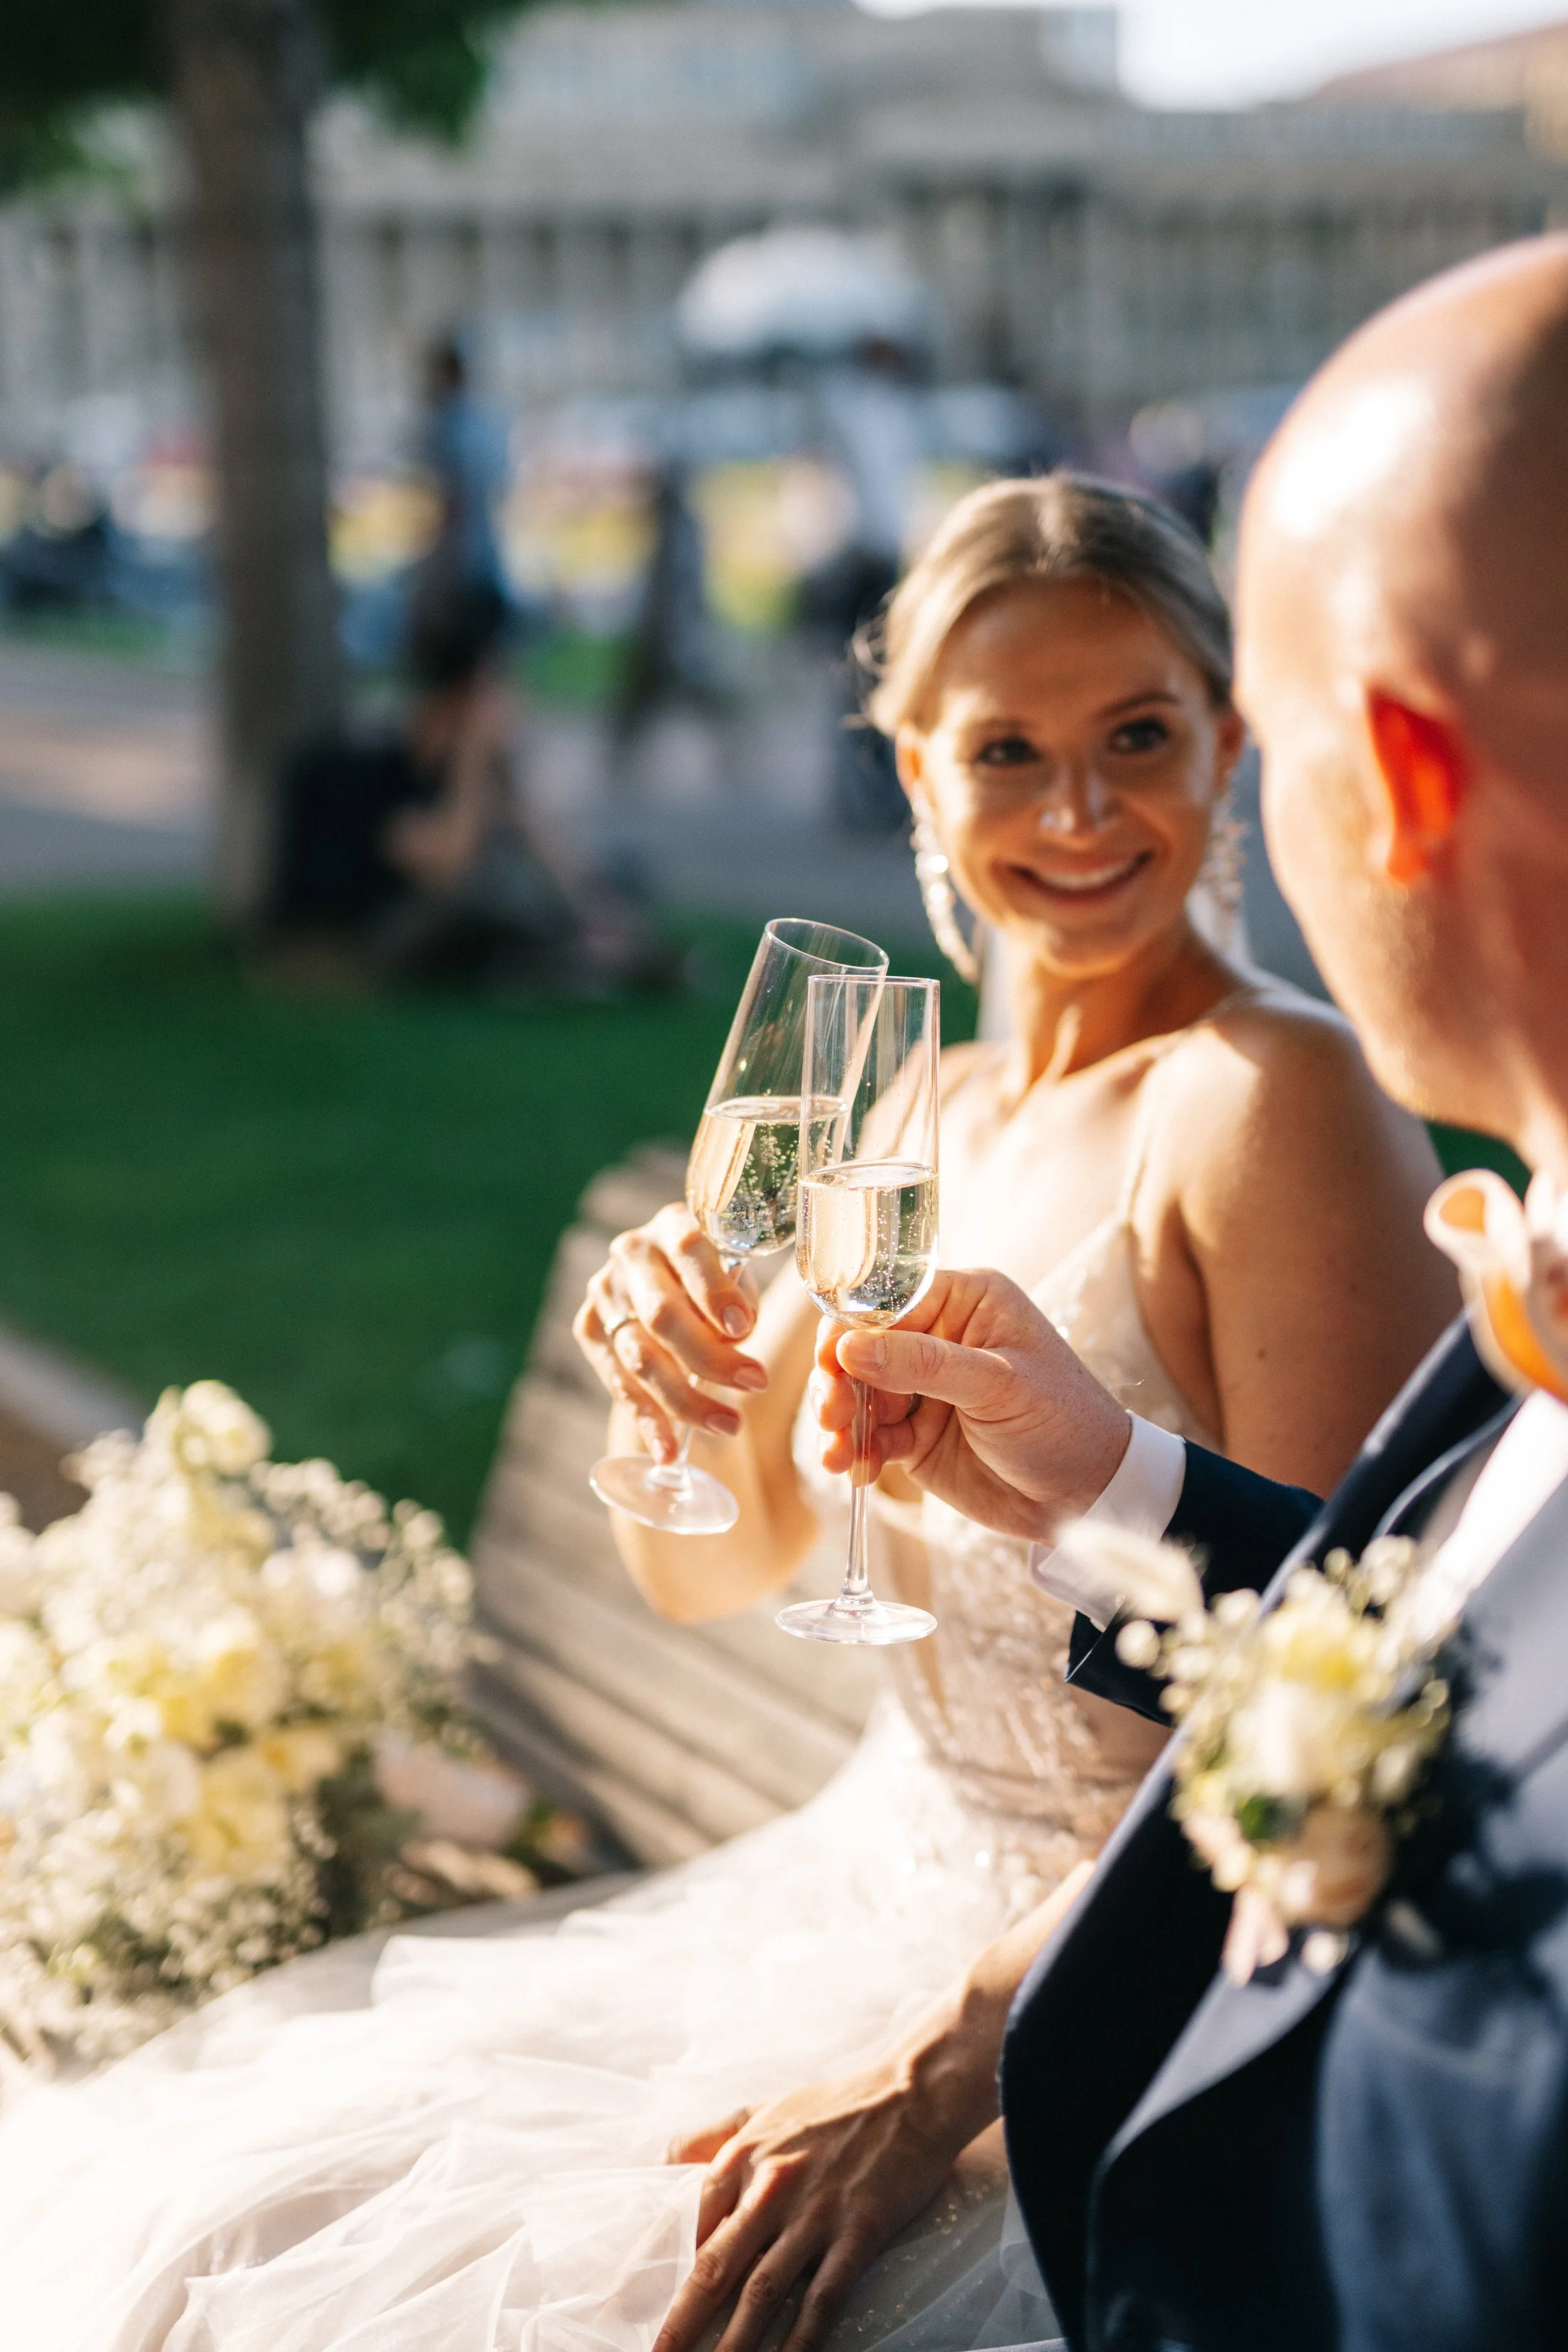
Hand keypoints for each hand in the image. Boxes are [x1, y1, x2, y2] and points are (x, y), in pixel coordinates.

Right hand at [573, 1205, 767, 1459]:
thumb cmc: (715, 1278)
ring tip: (728, 1426)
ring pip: (640, 1355)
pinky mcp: (589, 1328)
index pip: (690, 1251)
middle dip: (710, 1357)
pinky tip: (668, 1450)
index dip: (714, 1291)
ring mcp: (604, 1292)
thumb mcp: (735, 1274)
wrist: (666, 1272)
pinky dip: (647, 1419)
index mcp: (673, 1224)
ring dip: (685, 1398)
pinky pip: (618, 1381)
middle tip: (755, 1384)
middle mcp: (631, 1254)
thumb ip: (737, 1301)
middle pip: (663, 1314)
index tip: (742, 1329)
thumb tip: (734, 1337)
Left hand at [655, 2059, 982, 2351]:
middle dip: (683, 2322)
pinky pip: (822, 2298)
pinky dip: (799, 2340)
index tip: (637, 2301)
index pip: (687, 2220)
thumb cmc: (834, 2106)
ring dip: (734, 2344)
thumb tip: (664, 2166)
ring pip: (762, 2292)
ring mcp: (815, 2214)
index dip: (659, 2265)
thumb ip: (712, 2137)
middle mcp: (771, 2188)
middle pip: (716, 2267)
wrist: (911, 2094)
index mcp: (743, 2156)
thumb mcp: (763, 2110)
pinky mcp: (858, 2233)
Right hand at [812, 1267, 1130, 1541]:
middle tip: (830, 1416)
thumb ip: (923, 1364)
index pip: (889, 1298)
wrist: (1088, 1498)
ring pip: (859, 1393)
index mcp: (966, 1302)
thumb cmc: (1063, 1423)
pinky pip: (871, 1436)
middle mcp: (938, 1338)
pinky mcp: (916, 1434)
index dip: (851, 1327)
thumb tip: (851, 1346)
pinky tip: (854, 1470)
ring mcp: (923, 1388)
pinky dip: (855, 1452)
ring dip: (840, 1422)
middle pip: (862, 1346)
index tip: (830, 1360)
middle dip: (839, 1381)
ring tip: (837, 1453)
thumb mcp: (998, 1386)